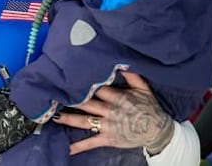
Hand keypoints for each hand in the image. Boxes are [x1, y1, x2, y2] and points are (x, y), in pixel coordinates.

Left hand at [52, 72, 174, 155]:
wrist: (158, 131)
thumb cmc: (149, 108)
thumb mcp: (144, 89)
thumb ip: (132, 76)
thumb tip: (122, 63)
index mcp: (117, 97)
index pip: (98, 88)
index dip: (83, 83)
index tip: (68, 76)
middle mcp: (110, 111)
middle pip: (87, 103)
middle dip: (70, 99)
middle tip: (53, 94)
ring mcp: (108, 126)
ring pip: (84, 121)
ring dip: (68, 119)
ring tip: (53, 116)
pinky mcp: (108, 139)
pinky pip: (91, 143)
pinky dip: (79, 146)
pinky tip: (67, 148)